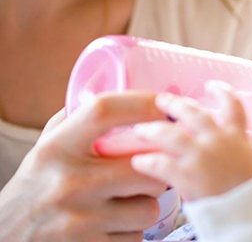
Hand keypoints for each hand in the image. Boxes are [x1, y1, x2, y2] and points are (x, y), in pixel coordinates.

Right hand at [0, 92, 169, 241]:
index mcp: (56, 147)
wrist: (4, 241)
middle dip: (157, 166)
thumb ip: (77, 121)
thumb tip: (120, 94)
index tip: (165, 104)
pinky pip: (137, 236)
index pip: (105, 110)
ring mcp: (78, 219)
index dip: (143, 102)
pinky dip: (132, 232)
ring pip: (149, 205)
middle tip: (149, 167)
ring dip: (145, 203)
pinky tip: (112, 226)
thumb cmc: (34, 188)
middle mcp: (67, 180)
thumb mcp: (45, 148)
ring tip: (126, 201)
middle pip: (145, 163)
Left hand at [130, 82, 251, 201]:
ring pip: (170, 134)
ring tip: (140, 129)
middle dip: (175, 105)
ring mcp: (201, 157)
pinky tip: (138, 161)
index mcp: (237, 136)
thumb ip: (238, 147)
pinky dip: (147, 161)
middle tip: (161, 100)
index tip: (210, 85)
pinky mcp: (186, 176)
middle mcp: (218, 140)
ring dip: (153, 130)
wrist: (251, 214)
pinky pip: (159, 163)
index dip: (221, 91)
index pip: (233, 104)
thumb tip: (229, 142)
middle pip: (193, 113)